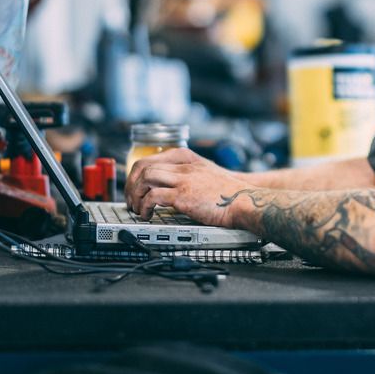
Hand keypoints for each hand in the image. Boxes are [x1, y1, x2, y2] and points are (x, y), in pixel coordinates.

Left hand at [124, 147, 249, 227]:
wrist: (244, 201)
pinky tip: (147, 215)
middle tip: (130, 200)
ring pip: (145, 179)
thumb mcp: (205, 173)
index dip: (135, 175)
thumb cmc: (228, 192)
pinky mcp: (183, 196)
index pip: (149, 159)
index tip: (133, 188)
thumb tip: (167, 186)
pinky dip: (145, 207)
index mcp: (186, 157)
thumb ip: (187, 174)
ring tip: (137, 209)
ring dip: (135, 196)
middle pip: (142, 167)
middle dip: (131, 185)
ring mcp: (182, 179)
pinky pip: (153, 197)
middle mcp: (182, 165)